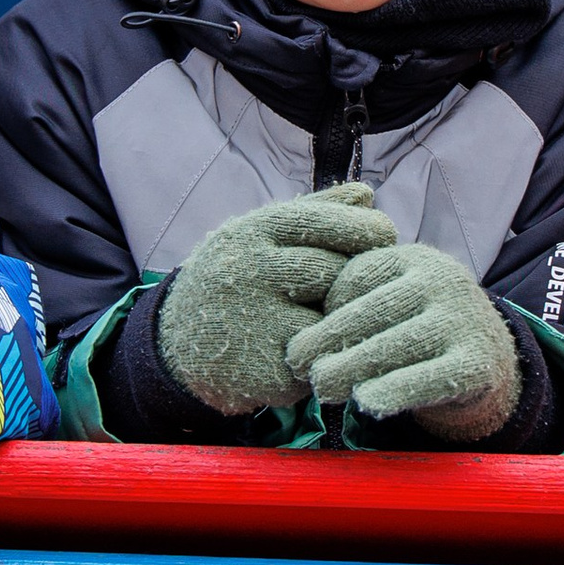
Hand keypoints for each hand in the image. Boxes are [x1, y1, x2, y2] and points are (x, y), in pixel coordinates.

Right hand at [156, 183, 396, 414]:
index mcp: (248, 236)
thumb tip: (367, 194)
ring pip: (331, 316)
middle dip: (352, 276)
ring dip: (340, 316)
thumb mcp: (260, 237)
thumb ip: (315, 212)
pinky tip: (310, 347)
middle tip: (362, 280)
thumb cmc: (234, 280)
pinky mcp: (268, 370)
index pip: (319, 222)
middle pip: (331, 270)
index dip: (361, 226)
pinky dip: (325, 352)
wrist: (177, 346)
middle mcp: (248, 275)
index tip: (386, 233)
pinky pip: (321, 356)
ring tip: (329, 313)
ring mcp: (256, 325)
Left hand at [287, 243, 520, 440]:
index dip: (325, 305)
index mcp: (415, 258)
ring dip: (352, 366)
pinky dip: (395, 390)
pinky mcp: (477, 363)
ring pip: (397, 344)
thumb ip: (355, 298)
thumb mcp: (394, 297)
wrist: (488, 358)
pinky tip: (366, 401)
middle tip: (297, 362)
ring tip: (322, 385)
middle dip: (328, 337)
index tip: (300, 331)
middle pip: (374, 310)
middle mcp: (443, 281)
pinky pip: (429, 377)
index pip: (359, 276)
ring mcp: (463, 320)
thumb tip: (300, 331)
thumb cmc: (418, 327)